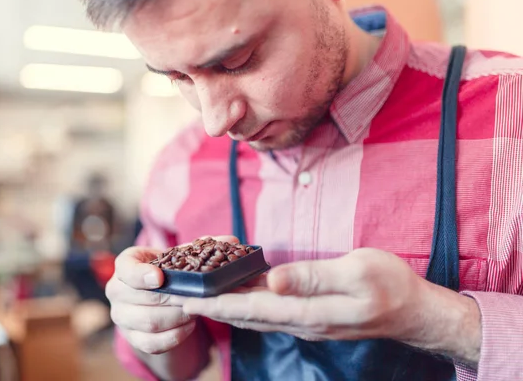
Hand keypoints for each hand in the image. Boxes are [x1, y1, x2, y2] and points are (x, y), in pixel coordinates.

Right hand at [107, 235, 238, 354]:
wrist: (161, 300)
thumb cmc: (170, 272)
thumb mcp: (182, 256)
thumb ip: (205, 246)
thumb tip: (232, 241)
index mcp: (125, 265)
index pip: (125, 269)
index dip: (140, 274)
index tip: (159, 277)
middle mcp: (116, 291)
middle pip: (142, 298)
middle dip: (173, 297)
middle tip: (195, 296)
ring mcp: (122, 317)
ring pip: (149, 322)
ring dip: (177, 317)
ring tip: (195, 310)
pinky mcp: (133, 339)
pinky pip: (152, 344)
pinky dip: (174, 336)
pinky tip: (189, 327)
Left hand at [183, 248, 480, 364]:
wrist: (414, 312)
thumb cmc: (390, 286)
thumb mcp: (356, 272)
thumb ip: (312, 276)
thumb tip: (272, 281)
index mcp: (308, 310)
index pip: (251, 308)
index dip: (216, 302)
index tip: (186, 297)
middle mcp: (301, 321)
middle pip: (246, 315)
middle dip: (211, 307)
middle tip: (179, 297)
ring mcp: (306, 322)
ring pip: (255, 316)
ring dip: (225, 307)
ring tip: (200, 297)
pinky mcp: (311, 317)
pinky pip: (270, 313)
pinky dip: (247, 305)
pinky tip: (238, 296)